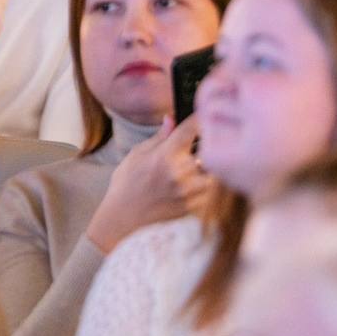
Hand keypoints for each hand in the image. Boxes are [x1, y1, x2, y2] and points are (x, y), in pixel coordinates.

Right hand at [85, 114, 209, 253]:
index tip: (204, 116)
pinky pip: (210, 190)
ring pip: (214, 171)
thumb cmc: (126, 185)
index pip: (193, 128)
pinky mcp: (194, 207)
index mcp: (166, 155)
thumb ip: (159, 137)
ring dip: (208, 167)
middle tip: (199, 146)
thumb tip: (171, 119)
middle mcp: (181, 173)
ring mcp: (189, 191)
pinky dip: (205, 184)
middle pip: (210, 150)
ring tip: (196, 167)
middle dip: (207, 145)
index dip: (201, 118)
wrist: (122, 219)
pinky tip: (193, 183)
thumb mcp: (137, 155)